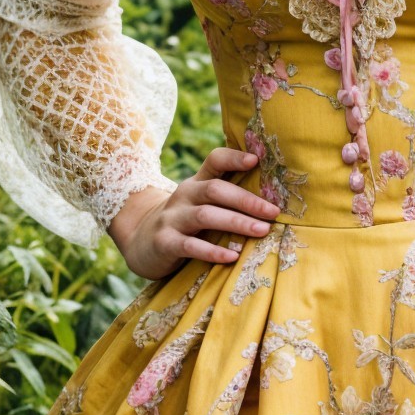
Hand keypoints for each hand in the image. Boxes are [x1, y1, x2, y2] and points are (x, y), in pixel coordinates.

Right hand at [109, 147, 278, 277]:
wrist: (141, 242)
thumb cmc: (186, 223)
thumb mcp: (201, 203)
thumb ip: (227, 197)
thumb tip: (273, 198)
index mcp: (197, 183)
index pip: (214, 160)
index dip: (234, 157)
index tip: (256, 159)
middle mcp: (184, 195)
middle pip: (215, 190)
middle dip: (246, 200)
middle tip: (273, 212)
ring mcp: (172, 218)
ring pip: (205, 215)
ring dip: (236, 222)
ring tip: (262, 231)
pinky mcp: (164, 242)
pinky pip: (190, 246)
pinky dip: (213, 251)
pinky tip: (232, 257)